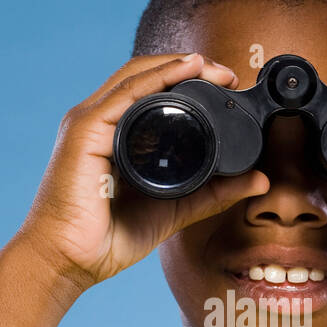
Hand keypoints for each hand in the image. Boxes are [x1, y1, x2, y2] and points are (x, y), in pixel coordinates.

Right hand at [13, 53, 269, 291]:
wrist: (68, 262)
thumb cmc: (106, 240)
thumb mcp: (174, 211)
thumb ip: (213, 195)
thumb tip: (259, 181)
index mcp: (115, 134)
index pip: (151, 92)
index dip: (188, 81)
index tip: (227, 86)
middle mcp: (100, 121)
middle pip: (145, 76)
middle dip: (188, 66)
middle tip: (227, 74)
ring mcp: (89, 122)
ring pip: (136, 76)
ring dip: (177, 65)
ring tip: (213, 66)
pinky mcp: (85, 130)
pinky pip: (126, 94)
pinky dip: (158, 78)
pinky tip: (185, 70)